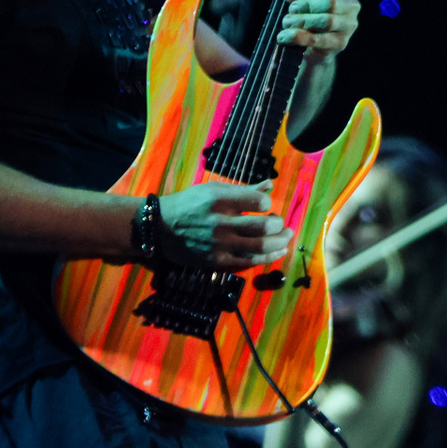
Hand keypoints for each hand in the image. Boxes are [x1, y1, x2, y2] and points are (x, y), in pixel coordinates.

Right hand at [157, 180, 293, 269]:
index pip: (259, 203)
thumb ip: (243, 190)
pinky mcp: (218, 261)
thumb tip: (269, 186)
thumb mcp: (213, 189)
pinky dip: (268, 257)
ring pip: (261, 247)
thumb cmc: (189, 204)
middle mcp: (221, 223)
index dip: (268, 204)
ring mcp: (220, 244)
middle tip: (281, 223)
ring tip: (286, 237)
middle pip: (265, 227)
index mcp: (220, 200)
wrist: (160, 229)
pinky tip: (277, 252)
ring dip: (280, 243)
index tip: (265, 206)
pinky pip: (250, 261)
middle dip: (280, 225)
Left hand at [268, 0, 358, 59]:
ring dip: (301, 21)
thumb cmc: (305, 11)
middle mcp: (352, 5)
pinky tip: (285, 37)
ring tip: (286, 22)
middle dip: (305, 5)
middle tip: (290, 10)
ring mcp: (348, 26)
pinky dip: (299, 37)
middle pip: (330, 2)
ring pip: (327, 21)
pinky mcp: (340, 43)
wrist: (310, 43)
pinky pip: (319, 40)